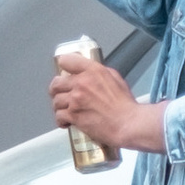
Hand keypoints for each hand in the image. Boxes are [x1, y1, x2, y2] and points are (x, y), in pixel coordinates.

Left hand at [49, 59, 170, 156]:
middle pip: (56, 83)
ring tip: (67, 111)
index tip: (65, 73)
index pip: (66, 60)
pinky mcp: (73, 115)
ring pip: (56, 101)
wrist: (128, 124)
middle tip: (62, 95)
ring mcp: (76, 99)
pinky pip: (58, 116)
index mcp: (93, 71)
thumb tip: (88, 73)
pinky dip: (61, 120)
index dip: (64, 66)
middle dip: (57, 90)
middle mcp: (82, 83)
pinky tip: (67, 122)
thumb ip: (99, 73)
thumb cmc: (125, 105)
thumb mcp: (115, 79)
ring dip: (60, 107)